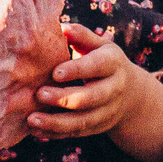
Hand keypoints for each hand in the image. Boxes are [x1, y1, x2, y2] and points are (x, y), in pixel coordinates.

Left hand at [30, 21, 162, 160]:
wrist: (130, 93)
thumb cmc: (104, 61)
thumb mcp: (100, 45)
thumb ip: (82, 36)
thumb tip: (61, 27)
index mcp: (113, 64)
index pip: (97, 67)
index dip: (77, 70)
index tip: (55, 72)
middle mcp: (114, 90)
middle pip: (90, 98)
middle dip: (64, 98)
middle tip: (39, 94)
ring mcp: (107, 112)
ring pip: (83, 121)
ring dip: (56, 123)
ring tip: (32, 119)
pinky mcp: (98, 127)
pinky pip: (76, 133)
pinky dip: (56, 134)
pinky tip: (36, 131)